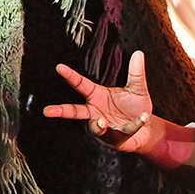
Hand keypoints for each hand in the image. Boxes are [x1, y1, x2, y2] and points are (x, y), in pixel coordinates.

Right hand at [41, 54, 156, 149]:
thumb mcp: (137, 88)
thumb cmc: (135, 108)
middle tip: (47, 111)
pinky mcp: (116, 140)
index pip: (81, 85)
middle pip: (75, 112)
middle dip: (61, 111)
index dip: (70, 76)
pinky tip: (141, 118)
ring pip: (96, 126)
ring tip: (101, 120)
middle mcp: (96, 112)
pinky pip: (122, 133)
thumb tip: (138, 53)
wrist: (146, 129)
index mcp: (97, 97)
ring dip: (97, 124)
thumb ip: (136, 73)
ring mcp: (104, 128)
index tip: (59, 67)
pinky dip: (134, 124)